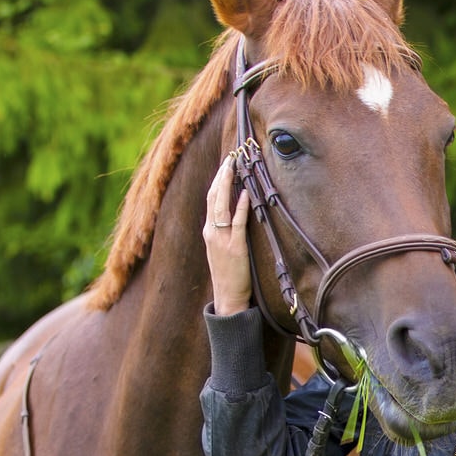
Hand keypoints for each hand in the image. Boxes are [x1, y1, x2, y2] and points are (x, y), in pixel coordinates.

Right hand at [203, 155, 252, 315]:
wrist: (228, 297)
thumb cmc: (228, 274)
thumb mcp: (221, 249)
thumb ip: (224, 230)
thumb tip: (235, 211)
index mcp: (208, 231)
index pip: (210, 199)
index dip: (217, 180)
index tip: (226, 164)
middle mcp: (212, 232)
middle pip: (213, 197)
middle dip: (221, 175)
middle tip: (231, 157)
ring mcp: (222, 239)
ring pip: (221, 205)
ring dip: (228, 184)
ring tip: (235, 167)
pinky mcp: (235, 248)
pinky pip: (237, 223)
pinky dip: (241, 207)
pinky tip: (246, 194)